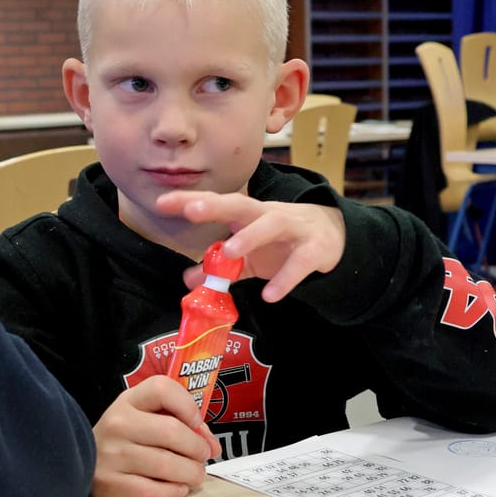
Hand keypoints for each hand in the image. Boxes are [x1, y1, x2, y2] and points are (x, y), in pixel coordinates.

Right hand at [91, 376, 221, 496]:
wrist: (81, 460)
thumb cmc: (123, 437)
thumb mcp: (143, 416)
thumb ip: (178, 422)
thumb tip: (211, 445)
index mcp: (128, 401)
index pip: (162, 389)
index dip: (188, 405)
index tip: (196, 422)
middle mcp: (118, 424)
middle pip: (172, 431)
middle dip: (198, 448)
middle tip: (202, 456)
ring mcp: (112, 455)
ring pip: (167, 465)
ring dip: (192, 473)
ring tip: (194, 475)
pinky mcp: (110, 484)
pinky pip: (153, 491)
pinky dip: (173, 492)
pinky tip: (178, 488)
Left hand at [157, 191, 344, 302]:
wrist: (333, 236)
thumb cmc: (281, 241)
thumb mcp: (248, 256)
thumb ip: (220, 267)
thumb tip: (187, 279)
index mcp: (247, 215)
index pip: (216, 204)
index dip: (189, 201)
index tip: (161, 202)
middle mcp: (268, 215)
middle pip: (241, 205)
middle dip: (217, 206)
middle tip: (192, 210)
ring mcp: (294, 228)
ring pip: (272, 224)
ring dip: (251, 236)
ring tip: (229, 251)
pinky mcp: (316, 249)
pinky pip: (301, 262)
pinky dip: (286, 278)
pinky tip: (270, 294)